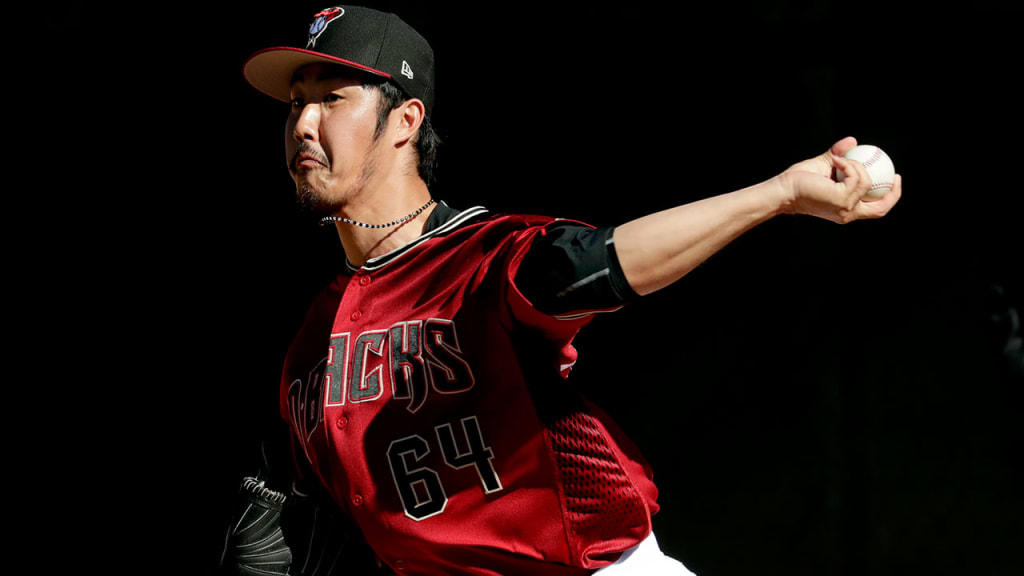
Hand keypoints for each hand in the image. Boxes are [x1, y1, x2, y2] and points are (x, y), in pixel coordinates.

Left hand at [778, 136, 901, 223]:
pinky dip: (849, 164)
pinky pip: (856, 177)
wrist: (783, 190)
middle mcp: (848, 214)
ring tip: (840, 159)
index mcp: (847, 210)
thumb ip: (839, 155)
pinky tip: (835, 160)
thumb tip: (853, 141)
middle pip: (881, 209)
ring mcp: (845, 209)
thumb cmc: (799, 181)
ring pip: (867, 182)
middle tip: (894, 174)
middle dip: (893, 193)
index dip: (889, 196)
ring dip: (857, 166)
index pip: (875, 210)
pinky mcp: (841, 200)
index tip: (894, 179)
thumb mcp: (824, 166)